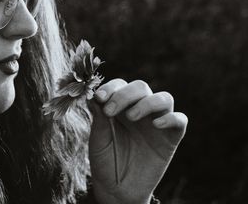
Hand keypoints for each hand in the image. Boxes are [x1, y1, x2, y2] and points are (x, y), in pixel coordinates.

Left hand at [88, 79, 187, 203]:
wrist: (118, 189)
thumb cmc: (106, 160)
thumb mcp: (98, 139)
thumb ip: (99, 117)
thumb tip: (94, 95)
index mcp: (120, 106)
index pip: (120, 85)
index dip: (111, 87)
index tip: (100, 97)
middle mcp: (140, 109)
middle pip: (141, 87)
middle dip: (125, 95)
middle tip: (110, 111)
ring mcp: (157, 122)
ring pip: (164, 98)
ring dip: (147, 102)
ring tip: (132, 116)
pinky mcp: (171, 137)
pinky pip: (180, 120)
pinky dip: (171, 118)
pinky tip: (156, 125)